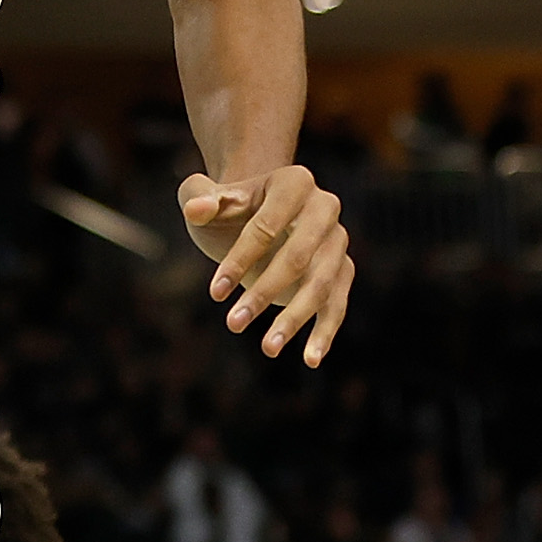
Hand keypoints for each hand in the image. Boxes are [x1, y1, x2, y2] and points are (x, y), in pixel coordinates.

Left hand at [177, 163, 353, 365]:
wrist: (254, 217)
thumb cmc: (227, 209)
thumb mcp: (207, 199)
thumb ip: (199, 198)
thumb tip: (197, 210)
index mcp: (294, 182)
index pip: (266, 226)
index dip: (240, 258)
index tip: (215, 292)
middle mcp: (326, 209)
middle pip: (297, 258)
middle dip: (264, 293)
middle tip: (233, 324)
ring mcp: (338, 242)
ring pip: (320, 286)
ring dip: (293, 320)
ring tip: (267, 348)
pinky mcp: (344, 271)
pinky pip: (338, 306)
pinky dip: (325, 333)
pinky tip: (310, 359)